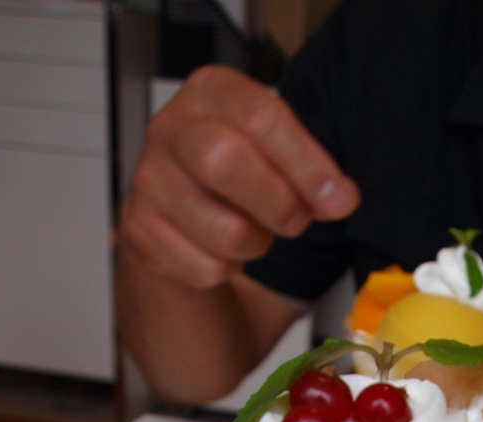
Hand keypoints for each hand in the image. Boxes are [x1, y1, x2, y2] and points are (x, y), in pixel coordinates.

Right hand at [119, 65, 359, 290]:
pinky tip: (222, 247)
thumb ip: (309, 169)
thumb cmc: (231, 174)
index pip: (260, 117)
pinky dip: (228, 268)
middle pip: (226, 162)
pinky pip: (207, 267)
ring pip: (225, 230)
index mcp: (210, 92)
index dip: (308, 165)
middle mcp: (172, 129)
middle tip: (296, 219)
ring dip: (257, 243)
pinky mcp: (143, 231)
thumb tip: (339, 198)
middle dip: (279, 203)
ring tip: (253, 230)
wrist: (177, 212)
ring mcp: (150, 182)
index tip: (339, 199)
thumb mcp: (271, 150)